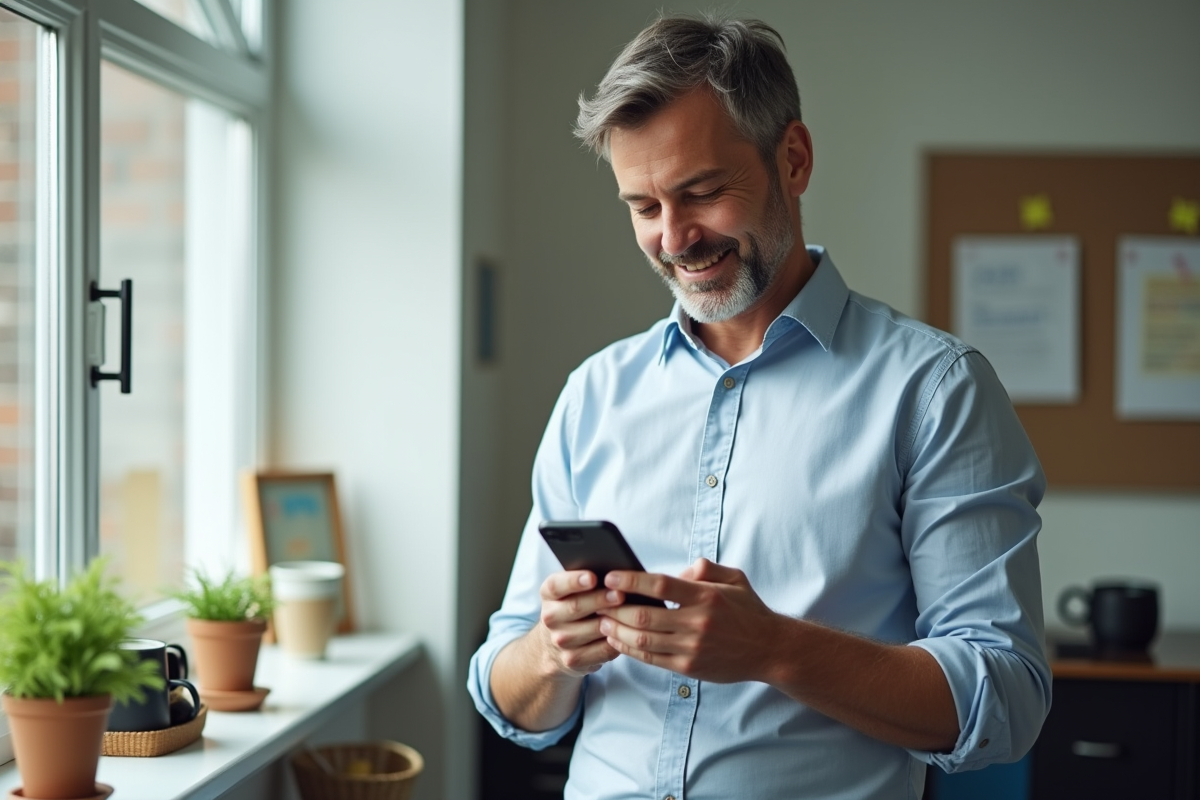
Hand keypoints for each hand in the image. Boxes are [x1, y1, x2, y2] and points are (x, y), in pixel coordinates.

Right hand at [536, 570, 622, 677]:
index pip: (556, 585)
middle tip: (620, 594)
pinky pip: (602, 650)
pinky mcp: (573, 659)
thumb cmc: (572, 608)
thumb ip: (585, 581)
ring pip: (593, 629)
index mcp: (549, 595)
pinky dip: (617, 640)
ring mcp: (560, 641)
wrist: (554, 646)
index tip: (593, 577)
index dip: (574, 581)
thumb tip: (614, 574)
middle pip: (576, 607)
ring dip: (613, 621)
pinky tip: (628, 632)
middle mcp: (550, 617)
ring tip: (630, 612)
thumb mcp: (569, 592)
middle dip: (600, 600)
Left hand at [596, 558, 782, 682]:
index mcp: (705, 597)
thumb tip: (680, 571)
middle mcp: (697, 623)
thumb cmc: (748, 610)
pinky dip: (629, 650)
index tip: (611, 576)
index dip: (631, 581)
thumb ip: (706, 568)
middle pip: (644, 616)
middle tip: (599, 600)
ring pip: (643, 640)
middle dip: (616, 609)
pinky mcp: (689, 667)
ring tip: (602, 621)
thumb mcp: (734, 578)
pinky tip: (618, 640)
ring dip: (617, 630)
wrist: (769, 649)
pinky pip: (651, 659)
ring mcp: (692, 648)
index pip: (660, 586)